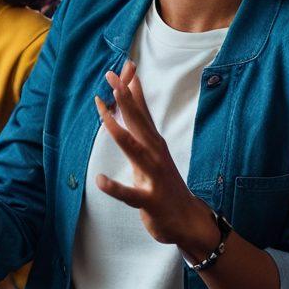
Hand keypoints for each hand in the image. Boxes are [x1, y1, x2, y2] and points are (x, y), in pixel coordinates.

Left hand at [94, 61, 217, 253]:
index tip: (120, 68)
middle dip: (124, 99)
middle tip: (112, 78)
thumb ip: (142, 130)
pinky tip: (100, 181)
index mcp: (154, 143)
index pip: (142, 111)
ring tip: (104, 117)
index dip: (130, 90)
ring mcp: (154, 176)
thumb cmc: (165, 184)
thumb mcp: (153, 153)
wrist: (188, 220)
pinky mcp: (150, 200)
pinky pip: (131, 194)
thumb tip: (132, 103)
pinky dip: (116, 188)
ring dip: (120, 133)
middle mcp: (156, 154)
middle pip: (139, 123)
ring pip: (135, 151)